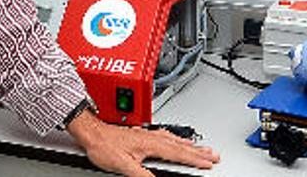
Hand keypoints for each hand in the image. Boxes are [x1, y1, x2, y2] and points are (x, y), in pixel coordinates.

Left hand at [66, 110, 219, 176]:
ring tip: (203, 149)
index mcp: (151, 144)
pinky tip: (178, 140)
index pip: (178, 153)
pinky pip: (167, 136)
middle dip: (199, 151)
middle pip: (181, 145)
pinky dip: (178, 139)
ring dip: (191, 145)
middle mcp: (152, 137)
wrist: (92, 133)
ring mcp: (148, 134)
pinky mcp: (143, 134)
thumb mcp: (123, 165)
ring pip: (175, 139)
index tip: (209, 164)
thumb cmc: (104, 146)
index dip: (194, 160)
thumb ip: (141, 175)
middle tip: (214, 155)